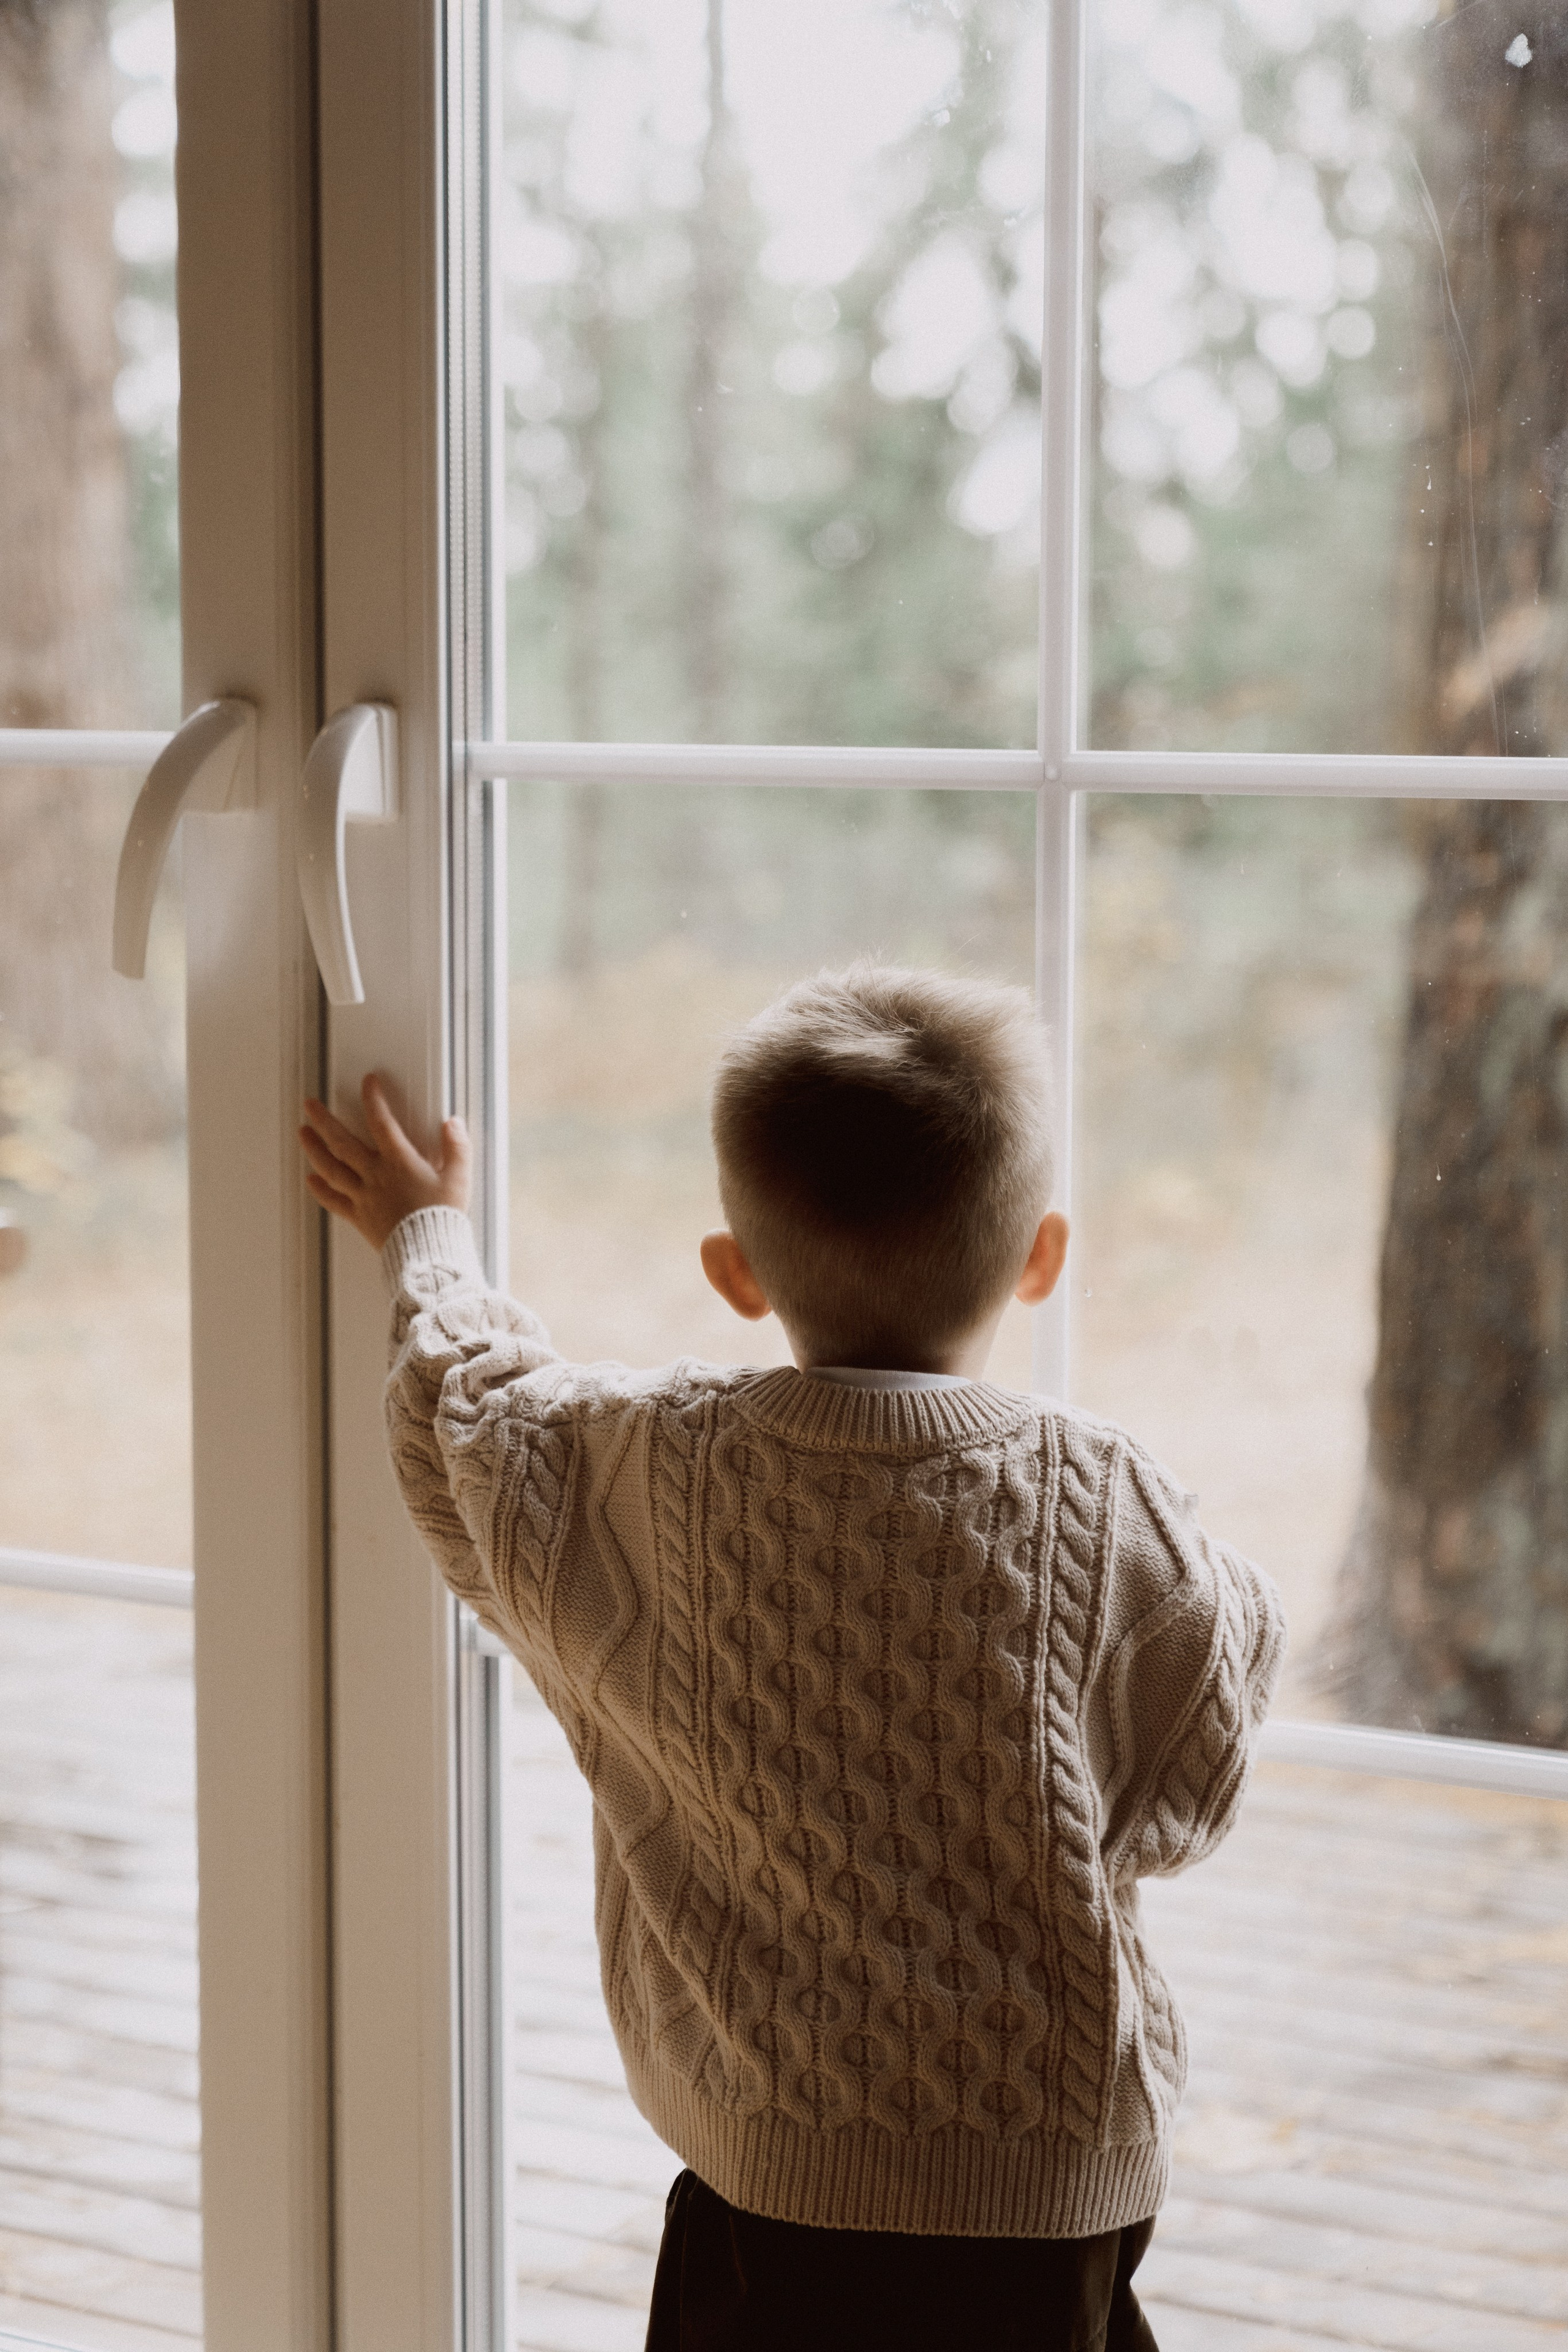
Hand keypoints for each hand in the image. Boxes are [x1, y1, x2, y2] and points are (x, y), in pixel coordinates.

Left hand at [299, 1075, 470, 1249]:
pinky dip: (320, 1189)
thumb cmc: (442, 1217)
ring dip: (314, 1148)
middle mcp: (375, 1175)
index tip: (368, 1082)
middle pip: (342, 1142)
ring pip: (331, 1167)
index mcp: (399, 1162)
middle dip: (324, 1120)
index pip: (381, 1122)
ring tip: (303, 1132)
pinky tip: (311, 1179)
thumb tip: (453, 1123)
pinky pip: (334, 1200)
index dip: (373, 1098)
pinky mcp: (359, 1217)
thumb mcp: (459, 1179)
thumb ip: (457, 1148)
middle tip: (310, 1104)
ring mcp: (364, 1196)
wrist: (428, 1253)